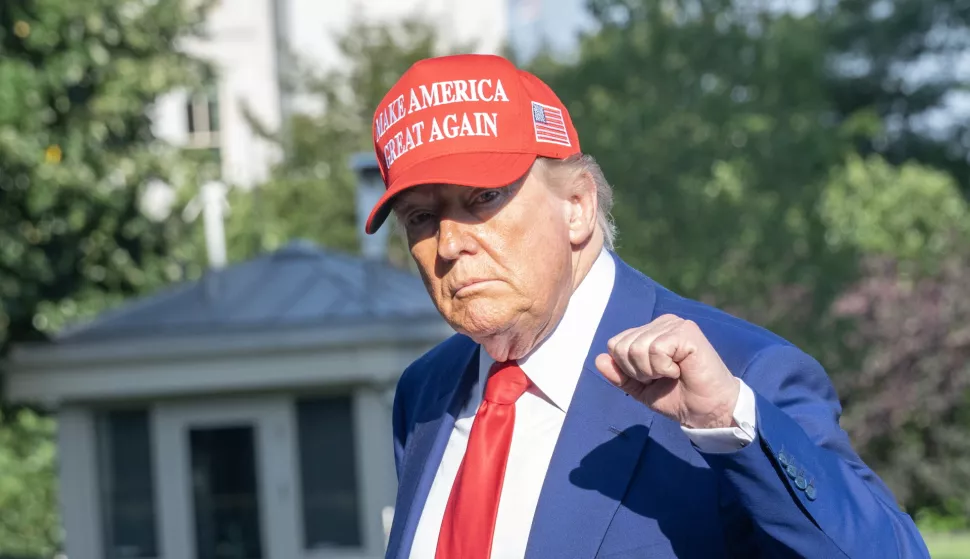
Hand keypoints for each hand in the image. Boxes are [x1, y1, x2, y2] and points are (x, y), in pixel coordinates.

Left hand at [595, 314, 739, 428]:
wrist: (706, 412)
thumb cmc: (677, 397)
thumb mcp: (640, 388)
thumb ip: (619, 374)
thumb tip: (598, 359)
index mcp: (650, 331)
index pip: (615, 344)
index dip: (627, 369)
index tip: (652, 378)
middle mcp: (662, 323)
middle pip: (622, 346)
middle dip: (637, 371)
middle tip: (662, 377)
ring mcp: (675, 324)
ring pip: (637, 348)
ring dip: (651, 370)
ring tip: (672, 373)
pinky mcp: (686, 331)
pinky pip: (655, 349)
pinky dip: (663, 367)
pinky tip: (680, 369)